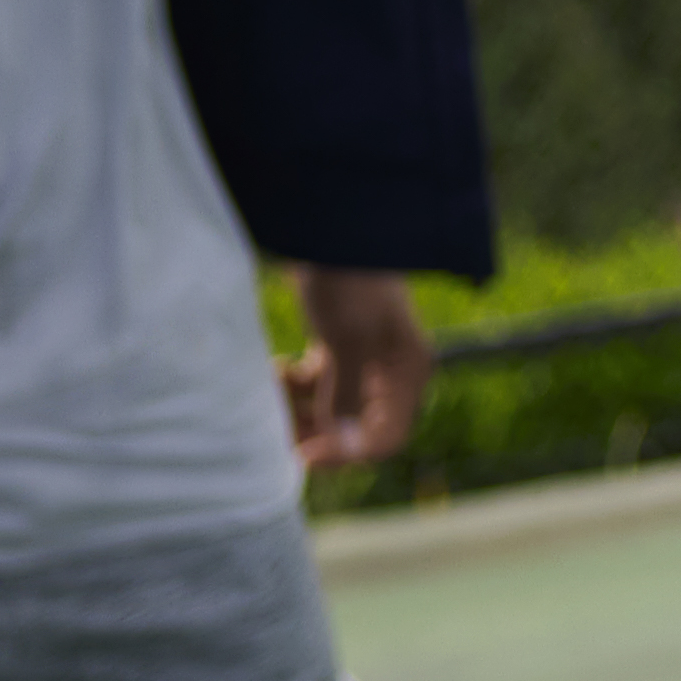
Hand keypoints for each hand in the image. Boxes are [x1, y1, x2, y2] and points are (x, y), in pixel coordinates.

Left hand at [284, 267, 428, 470]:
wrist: (327, 225)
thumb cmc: (348, 278)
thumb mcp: (348, 339)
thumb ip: (347, 395)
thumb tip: (342, 441)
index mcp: (407, 372)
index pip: (386, 438)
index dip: (346, 453)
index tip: (304, 454)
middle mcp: (390, 372)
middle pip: (353, 428)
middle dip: (314, 430)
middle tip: (274, 426)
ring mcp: (364, 361)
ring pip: (329, 409)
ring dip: (298, 408)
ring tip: (273, 385)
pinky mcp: (339, 348)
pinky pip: (317, 387)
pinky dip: (296, 386)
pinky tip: (277, 368)